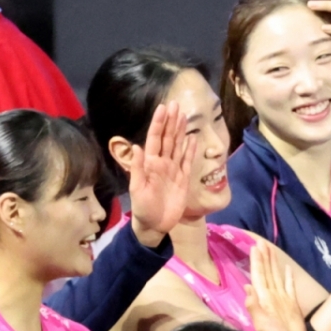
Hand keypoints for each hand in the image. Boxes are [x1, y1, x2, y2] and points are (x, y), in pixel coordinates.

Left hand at [129, 102, 194, 247]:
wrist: (155, 225)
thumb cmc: (142, 208)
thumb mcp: (137, 189)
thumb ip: (138, 168)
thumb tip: (137, 147)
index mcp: (150, 164)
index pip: (155, 139)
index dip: (159, 123)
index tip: (163, 108)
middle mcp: (162, 163)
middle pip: (168, 138)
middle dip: (171, 121)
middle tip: (176, 104)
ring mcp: (173, 170)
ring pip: (178, 146)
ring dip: (180, 131)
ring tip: (184, 115)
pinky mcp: (183, 179)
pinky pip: (187, 161)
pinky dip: (190, 149)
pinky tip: (192, 138)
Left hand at [245, 241, 306, 330]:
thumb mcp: (263, 325)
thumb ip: (255, 307)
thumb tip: (247, 286)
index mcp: (263, 299)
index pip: (258, 275)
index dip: (257, 261)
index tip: (254, 246)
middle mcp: (271, 297)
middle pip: (267, 273)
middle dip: (264, 258)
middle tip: (261, 242)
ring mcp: (282, 301)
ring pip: (276, 277)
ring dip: (274, 263)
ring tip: (271, 249)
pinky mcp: (292, 306)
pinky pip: (290, 287)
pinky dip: (288, 277)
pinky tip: (287, 269)